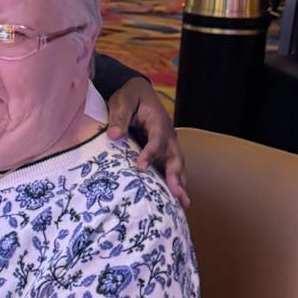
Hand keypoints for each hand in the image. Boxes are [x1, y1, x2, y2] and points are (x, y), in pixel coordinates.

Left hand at [106, 77, 189, 209]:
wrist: (138, 93)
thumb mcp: (122, 101)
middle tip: (177, 195)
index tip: (141, 167)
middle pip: (175, 156)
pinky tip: (174, 201)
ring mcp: (167, 145)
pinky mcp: (163, 153)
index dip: (151, 153)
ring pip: (176, 165)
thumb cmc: (129, 97)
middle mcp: (167, 135)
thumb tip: (114, 135)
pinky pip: (170, 169)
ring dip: (180, 184)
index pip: (157, 139)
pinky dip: (174, 184)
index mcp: (158, 121)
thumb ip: (119, 117)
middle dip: (176, 176)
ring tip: (182, 204)